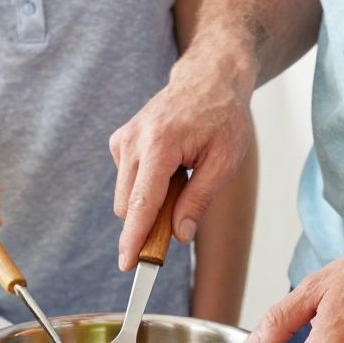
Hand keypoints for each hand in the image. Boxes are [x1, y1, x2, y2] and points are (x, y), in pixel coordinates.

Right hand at [110, 63, 253, 269]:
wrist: (208, 78)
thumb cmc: (222, 116)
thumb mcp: (223, 161)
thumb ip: (199, 199)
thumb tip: (179, 234)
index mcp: (160, 145)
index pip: (141, 202)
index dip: (133, 238)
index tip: (127, 264)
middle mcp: (134, 141)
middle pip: (128, 206)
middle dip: (148, 223)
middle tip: (181, 218)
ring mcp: (123, 139)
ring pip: (125, 196)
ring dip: (148, 203)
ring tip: (182, 179)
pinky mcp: (120, 141)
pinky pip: (127, 181)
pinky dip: (145, 186)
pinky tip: (169, 167)